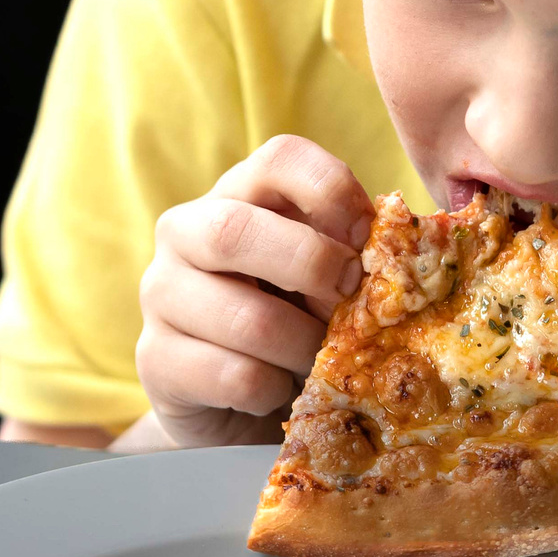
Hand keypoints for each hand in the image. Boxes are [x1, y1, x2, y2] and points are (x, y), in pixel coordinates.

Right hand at [134, 136, 375, 447]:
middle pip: (234, 230)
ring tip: (319, 360)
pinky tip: (277, 388)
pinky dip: (274, 388)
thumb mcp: (326, 276)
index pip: (280, 157)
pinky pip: (234, 375)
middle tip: (349, 300)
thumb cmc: (295, 320)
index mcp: (240, 193)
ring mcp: (161, 294)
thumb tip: (401, 256)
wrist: (240, 398)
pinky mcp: (156, 359)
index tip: (366, 237)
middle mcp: (185, 231)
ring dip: (302, 346)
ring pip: (242, 317)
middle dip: (309, 267)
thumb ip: (354, 254)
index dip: (331, 189)